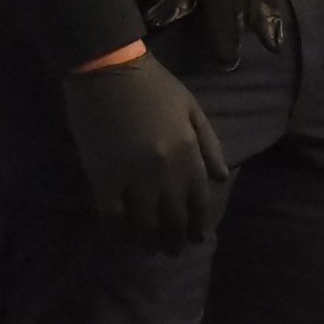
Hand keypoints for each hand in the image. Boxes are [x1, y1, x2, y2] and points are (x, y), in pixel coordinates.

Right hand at [60, 53, 228, 253]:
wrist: (109, 72)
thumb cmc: (155, 87)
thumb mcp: (193, 110)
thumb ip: (209, 145)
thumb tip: (221, 178)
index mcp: (189, 152)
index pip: (199, 200)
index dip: (199, 223)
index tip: (197, 238)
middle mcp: (165, 171)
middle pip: (173, 216)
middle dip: (175, 239)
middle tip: (173, 252)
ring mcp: (133, 176)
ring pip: (144, 222)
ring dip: (148, 241)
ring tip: (149, 251)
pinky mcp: (102, 178)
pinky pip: (111, 215)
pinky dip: (117, 230)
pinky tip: (120, 237)